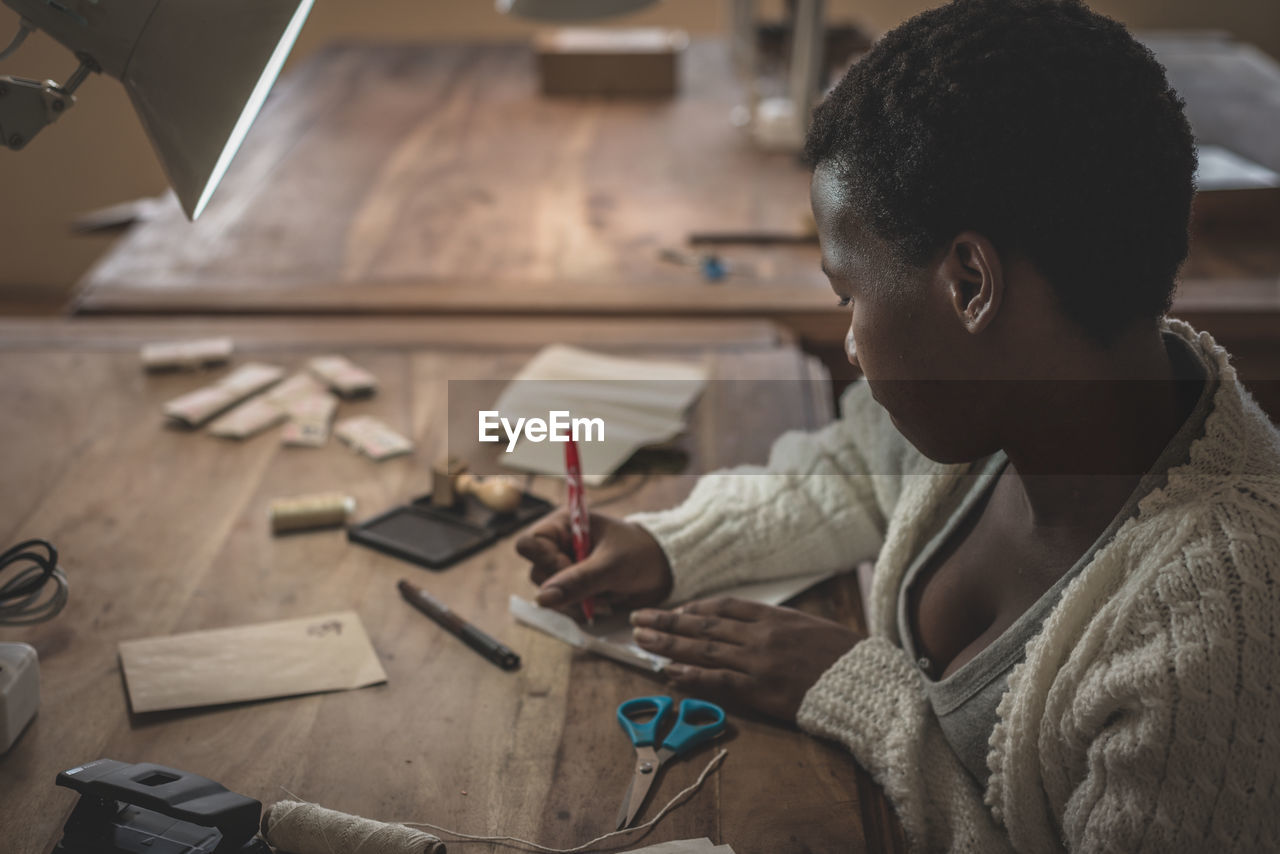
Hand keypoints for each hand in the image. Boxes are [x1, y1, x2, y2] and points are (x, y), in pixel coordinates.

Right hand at [516, 510, 672, 615]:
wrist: (663, 570)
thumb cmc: (640, 554)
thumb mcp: (611, 565)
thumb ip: (578, 581)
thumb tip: (542, 599)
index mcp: (564, 525)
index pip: (529, 544)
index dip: (545, 560)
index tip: (570, 567)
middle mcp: (559, 546)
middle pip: (537, 573)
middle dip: (565, 586)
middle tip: (594, 586)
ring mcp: (565, 568)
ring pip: (549, 594)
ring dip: (576, 601)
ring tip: (604, 595)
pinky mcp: (574, 588)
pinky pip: (563, 606)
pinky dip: (582, 609)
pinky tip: (603, 602)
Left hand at [630, 597, 862, 721]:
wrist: (865, 683)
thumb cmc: (843, 657)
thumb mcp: (811, 627)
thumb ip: (779, 625)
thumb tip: (750, 625)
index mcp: (774, 617)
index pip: (724, 606)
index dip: (695, 608)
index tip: (675, 611)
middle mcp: (760, 635)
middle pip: (704, 624)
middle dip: (668, 622)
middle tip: (639, 619)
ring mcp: (758, 662)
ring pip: (703, 649)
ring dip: (668, 644)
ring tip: (642, 641)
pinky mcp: (760, 690)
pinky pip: (716, 681)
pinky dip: (690, 675)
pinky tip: (668, 672)